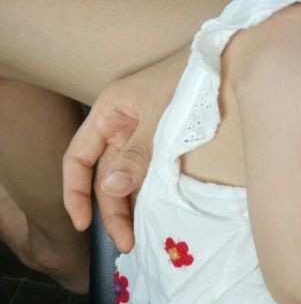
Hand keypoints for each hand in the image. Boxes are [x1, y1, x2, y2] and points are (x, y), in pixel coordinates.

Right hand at [62, 45, 189, 251]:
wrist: (223, 62)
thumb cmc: (187, 80)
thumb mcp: (160, 117)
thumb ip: (137, 153)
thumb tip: (111, 189)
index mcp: (108, 111)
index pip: (78, 157)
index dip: (74, 191)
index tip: (82, 223)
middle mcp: (120, 124)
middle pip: (104, 174)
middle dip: (112, 208)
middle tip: (126, 241)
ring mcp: (141, 133)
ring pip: (127, 176)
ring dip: (130, 205)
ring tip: (138, 236)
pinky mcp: (162, 140)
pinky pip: (147, 171)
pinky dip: (147, 192)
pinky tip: (151, 215)